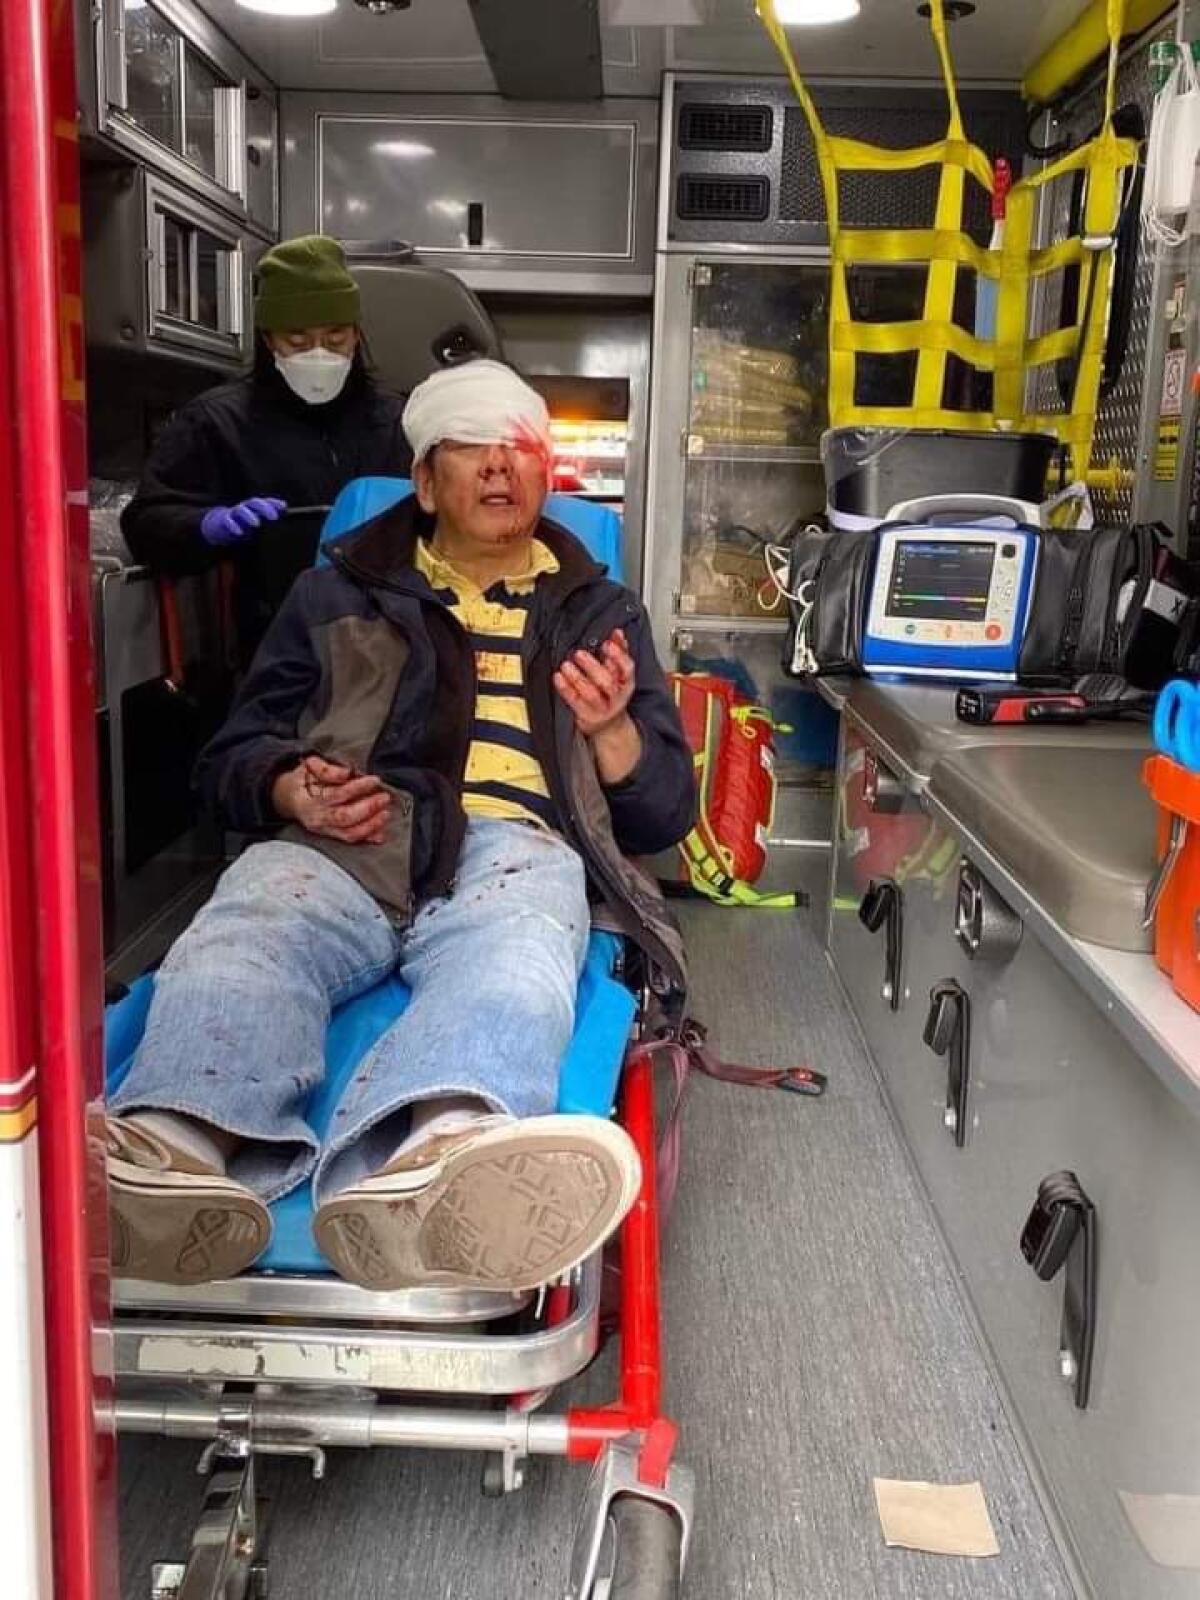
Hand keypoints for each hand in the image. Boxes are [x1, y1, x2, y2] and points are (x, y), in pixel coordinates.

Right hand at [200, 497, 287, 546]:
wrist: (221, 525)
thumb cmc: (243, 522)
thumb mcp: (258, 519)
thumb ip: (270, 514)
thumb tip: (285, 507)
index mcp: (254, 507)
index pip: (265, 501)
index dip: (274, 502)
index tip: (284, 507)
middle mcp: (245, 507)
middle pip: (254, 502)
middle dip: (265, 508)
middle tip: (274, 517)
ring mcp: (234, 513)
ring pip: (241, 510)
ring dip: (249, 516)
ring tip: (257, 524)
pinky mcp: (224, 520)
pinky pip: (228, 521)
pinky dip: (233, 526)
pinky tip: (239, 533)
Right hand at [271, 755, 391, 844]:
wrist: (289, 799)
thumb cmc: (303, 781)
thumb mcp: (310, 766)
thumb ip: (327, 769)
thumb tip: (347, 773)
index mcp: (309, 799)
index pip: (337, 794)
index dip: (357, 788)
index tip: (374, 780)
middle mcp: (316, 817)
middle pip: (345, 817)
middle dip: (368, 808)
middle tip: (384, 797)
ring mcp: (324, 829)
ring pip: (349, 833)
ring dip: (371, 825)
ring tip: (386, 813)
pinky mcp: (331, 836)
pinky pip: (351, 840)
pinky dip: (368, 837)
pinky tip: (381, 834)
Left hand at [554, 628, 641, 784]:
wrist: (609, 725)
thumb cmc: (611, 694)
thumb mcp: (619, 674)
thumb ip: (619, 652)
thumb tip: (617, 632)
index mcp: (626, 683)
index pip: (627, 668)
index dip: (618, 656)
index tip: (607, 644)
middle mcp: (616, 697)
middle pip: (607, 682)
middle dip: (593, 667)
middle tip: (579, 653)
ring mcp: (601, 708)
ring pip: (590, 693)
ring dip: (577, 678)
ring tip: (566, 665)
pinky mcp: (586, 715)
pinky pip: (575, 700)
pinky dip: (565, 688)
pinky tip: (558, 677)